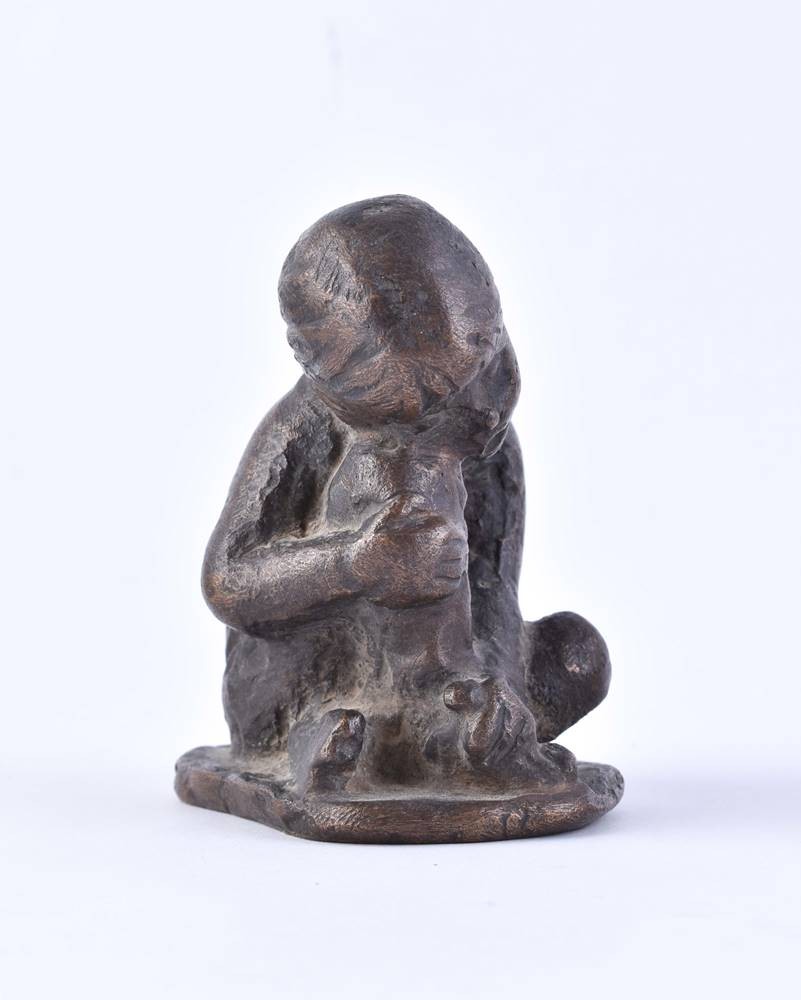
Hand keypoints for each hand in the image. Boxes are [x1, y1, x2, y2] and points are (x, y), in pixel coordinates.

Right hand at [349, 498, 467, 607]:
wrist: (361, 569)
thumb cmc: (372, 541)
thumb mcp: (385, 516)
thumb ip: (404, 505)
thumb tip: (421, 499)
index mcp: (429, 534)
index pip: (456, 536)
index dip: (457, 539)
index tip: (455, 541)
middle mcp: (434, 553)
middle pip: (459, 552)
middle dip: (458, 552)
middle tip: (456, 555)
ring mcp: (431, 573)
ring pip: (457, 569)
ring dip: (456, 567)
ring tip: (454, 567)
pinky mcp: (427, 591)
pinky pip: (450, 586)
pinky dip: (452, 582)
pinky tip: (448, 580)